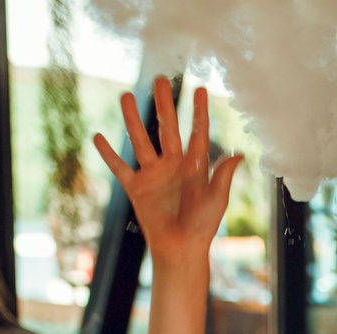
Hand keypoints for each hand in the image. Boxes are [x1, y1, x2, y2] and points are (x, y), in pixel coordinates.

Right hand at [93, 78, 240, 266]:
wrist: (180, 249)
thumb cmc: (202, 226)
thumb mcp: (217, 199)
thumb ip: (223, 175)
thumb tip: (239, 154)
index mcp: (195, 165)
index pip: (197, 132)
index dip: (199, 111)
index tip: (200, 89)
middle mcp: (173, 165)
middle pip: (167, 128)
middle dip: (164, 104)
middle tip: (160, 80)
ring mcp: (153, 174)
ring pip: (140, 140)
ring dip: (132, 119)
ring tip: (126, 96)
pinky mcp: (136, 188)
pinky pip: (120, 168)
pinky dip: (108, 154)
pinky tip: (98, 137)